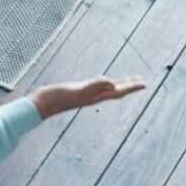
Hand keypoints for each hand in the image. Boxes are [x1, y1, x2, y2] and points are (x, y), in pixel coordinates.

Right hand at [29, 76, 146, 119]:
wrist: (41, 105)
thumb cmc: (58, 98)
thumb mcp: (78, 90)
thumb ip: (94, 86)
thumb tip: (112, 82)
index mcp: (95, 96)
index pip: (118, 91)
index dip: (131, 87)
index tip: (145, 83)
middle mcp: (92, 96)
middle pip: (115, 91)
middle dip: (128, 86)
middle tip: (142, 81)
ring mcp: (84, 94)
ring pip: (106, 90)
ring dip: (117, 85)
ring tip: (125, 81)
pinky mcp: (76, 91)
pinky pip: (94, 87)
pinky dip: (102, 83)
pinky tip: (101, 82)